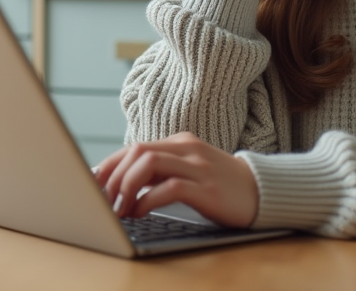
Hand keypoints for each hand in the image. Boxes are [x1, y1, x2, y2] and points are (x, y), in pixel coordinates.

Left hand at [93, 132, 258, 227]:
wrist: (263, 192)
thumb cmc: (221, 186)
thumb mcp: (190, 171)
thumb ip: (163, 171)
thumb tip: (123, 184)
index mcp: (180, 143)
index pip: (135, 147)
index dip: (109, 165)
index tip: (93, 184)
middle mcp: (187, 149)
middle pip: (137, 151)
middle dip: (113, 176)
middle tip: (101, 200)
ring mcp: (198, 167)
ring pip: (149, 163)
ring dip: (126, 186)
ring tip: (118, 209)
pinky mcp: (207, 188)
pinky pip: (169, 187)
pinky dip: (147, 199)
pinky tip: (138, 212)